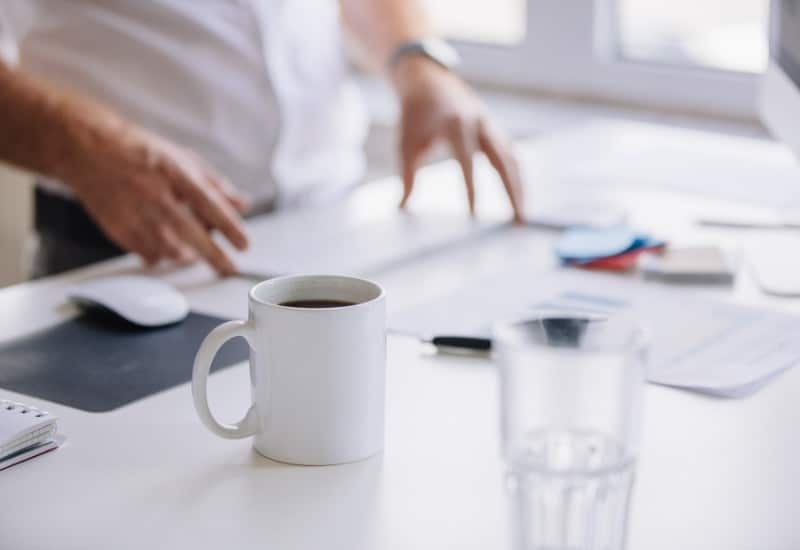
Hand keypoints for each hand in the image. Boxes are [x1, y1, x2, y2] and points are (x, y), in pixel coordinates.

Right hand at [65, 124, 248, 275]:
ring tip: (193, 253)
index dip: (229, 226)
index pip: (209, 203)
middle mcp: (154, 193)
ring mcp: (134, 212)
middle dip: (214, 257)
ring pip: (170, 250)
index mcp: (174, 171)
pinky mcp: (118, 229)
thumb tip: (242, 205)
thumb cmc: (141, 153)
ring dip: (187, 257)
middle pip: (190, 233)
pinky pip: (148, 255)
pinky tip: (164, 244)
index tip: (245, 245)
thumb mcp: (183, 158)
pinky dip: (161, 255)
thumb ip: (215, 184)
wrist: (88, 149)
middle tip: (230, 269)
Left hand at [392, 56, 523, 222]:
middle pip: (503, 161)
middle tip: (519, 221)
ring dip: (519, 187)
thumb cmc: (414, 114)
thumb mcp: (405, 143)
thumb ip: (407, 176)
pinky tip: (519, 197)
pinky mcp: (494, 129)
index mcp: (455, 123)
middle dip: (512, 192)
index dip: (471, 188)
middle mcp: (479, 122)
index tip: (474, 215)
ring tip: (522, 215)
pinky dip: (516, 176)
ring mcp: (490, 125)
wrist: (427, 80)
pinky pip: (511, 155)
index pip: (466, 161)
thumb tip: (402, 207)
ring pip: (512, 159)